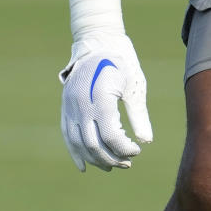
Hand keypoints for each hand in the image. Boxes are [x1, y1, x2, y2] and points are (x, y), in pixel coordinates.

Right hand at [59, 34, 153, 170]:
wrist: (98, 44)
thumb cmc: (122, 64)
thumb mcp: (134, 86)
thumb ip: (138, 114)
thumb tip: (146, 141)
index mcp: (100, 96)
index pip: (110, 134)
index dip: (124, 148)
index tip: (136, 151)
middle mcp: (81, 103)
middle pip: (93, 143)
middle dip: (111, 158)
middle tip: (127, 163)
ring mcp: (70, 106)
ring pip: (78, 143)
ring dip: (95, 159)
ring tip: (111, 166)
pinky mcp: (65, 108)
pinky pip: (67, 135)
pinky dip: (75, 152)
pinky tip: (84, 166)